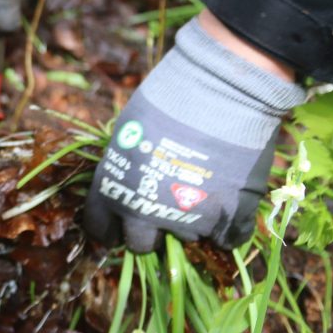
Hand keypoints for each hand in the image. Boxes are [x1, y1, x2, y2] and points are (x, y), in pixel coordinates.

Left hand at [83, 16, 306, 252]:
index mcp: (112, 191)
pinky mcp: (227, 219)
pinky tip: (231, 203)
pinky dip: (230, 227)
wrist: (220, 88)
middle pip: (140, 244)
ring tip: (204, 187)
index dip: (111, 228)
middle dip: (151, 232)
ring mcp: (186, 220)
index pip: (100, 228)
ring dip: (192, 221)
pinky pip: (229, 239)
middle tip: (165, 209)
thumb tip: (132, 182)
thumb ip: (126, 168)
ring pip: (186, 237)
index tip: (120, 227)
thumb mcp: (128, 134)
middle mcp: (143, 213)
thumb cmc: (168, 100)